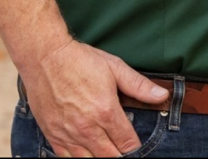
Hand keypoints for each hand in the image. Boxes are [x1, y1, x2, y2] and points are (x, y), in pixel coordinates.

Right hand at [21, 39, 167, 157]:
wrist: (45, 58)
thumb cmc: (80, 60)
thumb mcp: (115, 67)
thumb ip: (139, 86)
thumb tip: (162, 96)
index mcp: (106, 111)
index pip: (127, 143)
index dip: (134, 145)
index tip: (134, 141)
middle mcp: (87, 128)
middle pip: (110, 156)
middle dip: (119, 153)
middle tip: (121, 144)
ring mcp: (68, 134)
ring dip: (101, 156)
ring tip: (106, 147)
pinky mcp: (53, 135)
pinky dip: (79, 157)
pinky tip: (85, 150)